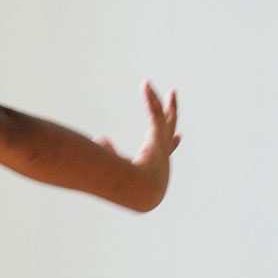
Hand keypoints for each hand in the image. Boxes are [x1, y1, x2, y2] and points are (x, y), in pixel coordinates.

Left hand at [97, 82, 179, 212]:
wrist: (139, 192)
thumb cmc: (126, 188)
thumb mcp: (115, 167)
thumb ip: (108, 152)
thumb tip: (99, 138)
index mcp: (155, 166)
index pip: (165, 152)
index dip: (172, 144)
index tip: (179, 137)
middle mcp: (162, 155)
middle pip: (169, 130)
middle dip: (172, 115)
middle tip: (173, 101)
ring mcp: (162, 145)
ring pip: (166, 119)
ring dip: (166, 103)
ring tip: (170, 91)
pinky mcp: (158, 137)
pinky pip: (154, 113)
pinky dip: (150, 99)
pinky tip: (144, 85)